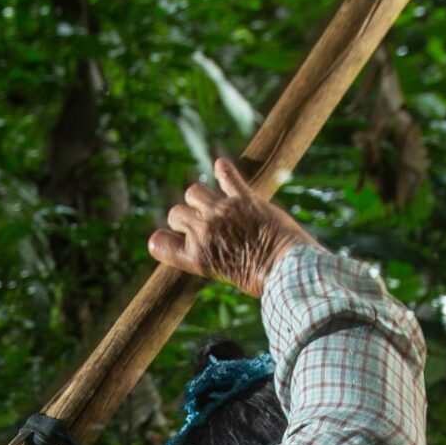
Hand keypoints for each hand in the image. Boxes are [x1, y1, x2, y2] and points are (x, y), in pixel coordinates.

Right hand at [145, 154, 317, 296]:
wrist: (287, 269)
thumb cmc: (258, 278)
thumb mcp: (219, 273)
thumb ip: (201, 255)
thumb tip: (190, 243)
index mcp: (194, 256)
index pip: (158, 242)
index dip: (163, 239)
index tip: (171, 239)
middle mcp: (203, 231)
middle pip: (176, 213)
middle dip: (185, 218)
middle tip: (202, 226)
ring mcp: (222, 212)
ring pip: (193, 192)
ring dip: (199, 197)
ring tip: (211, 203)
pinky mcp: (244, 199)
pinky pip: (228, 176)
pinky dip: (223, 169)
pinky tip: (221, 166)